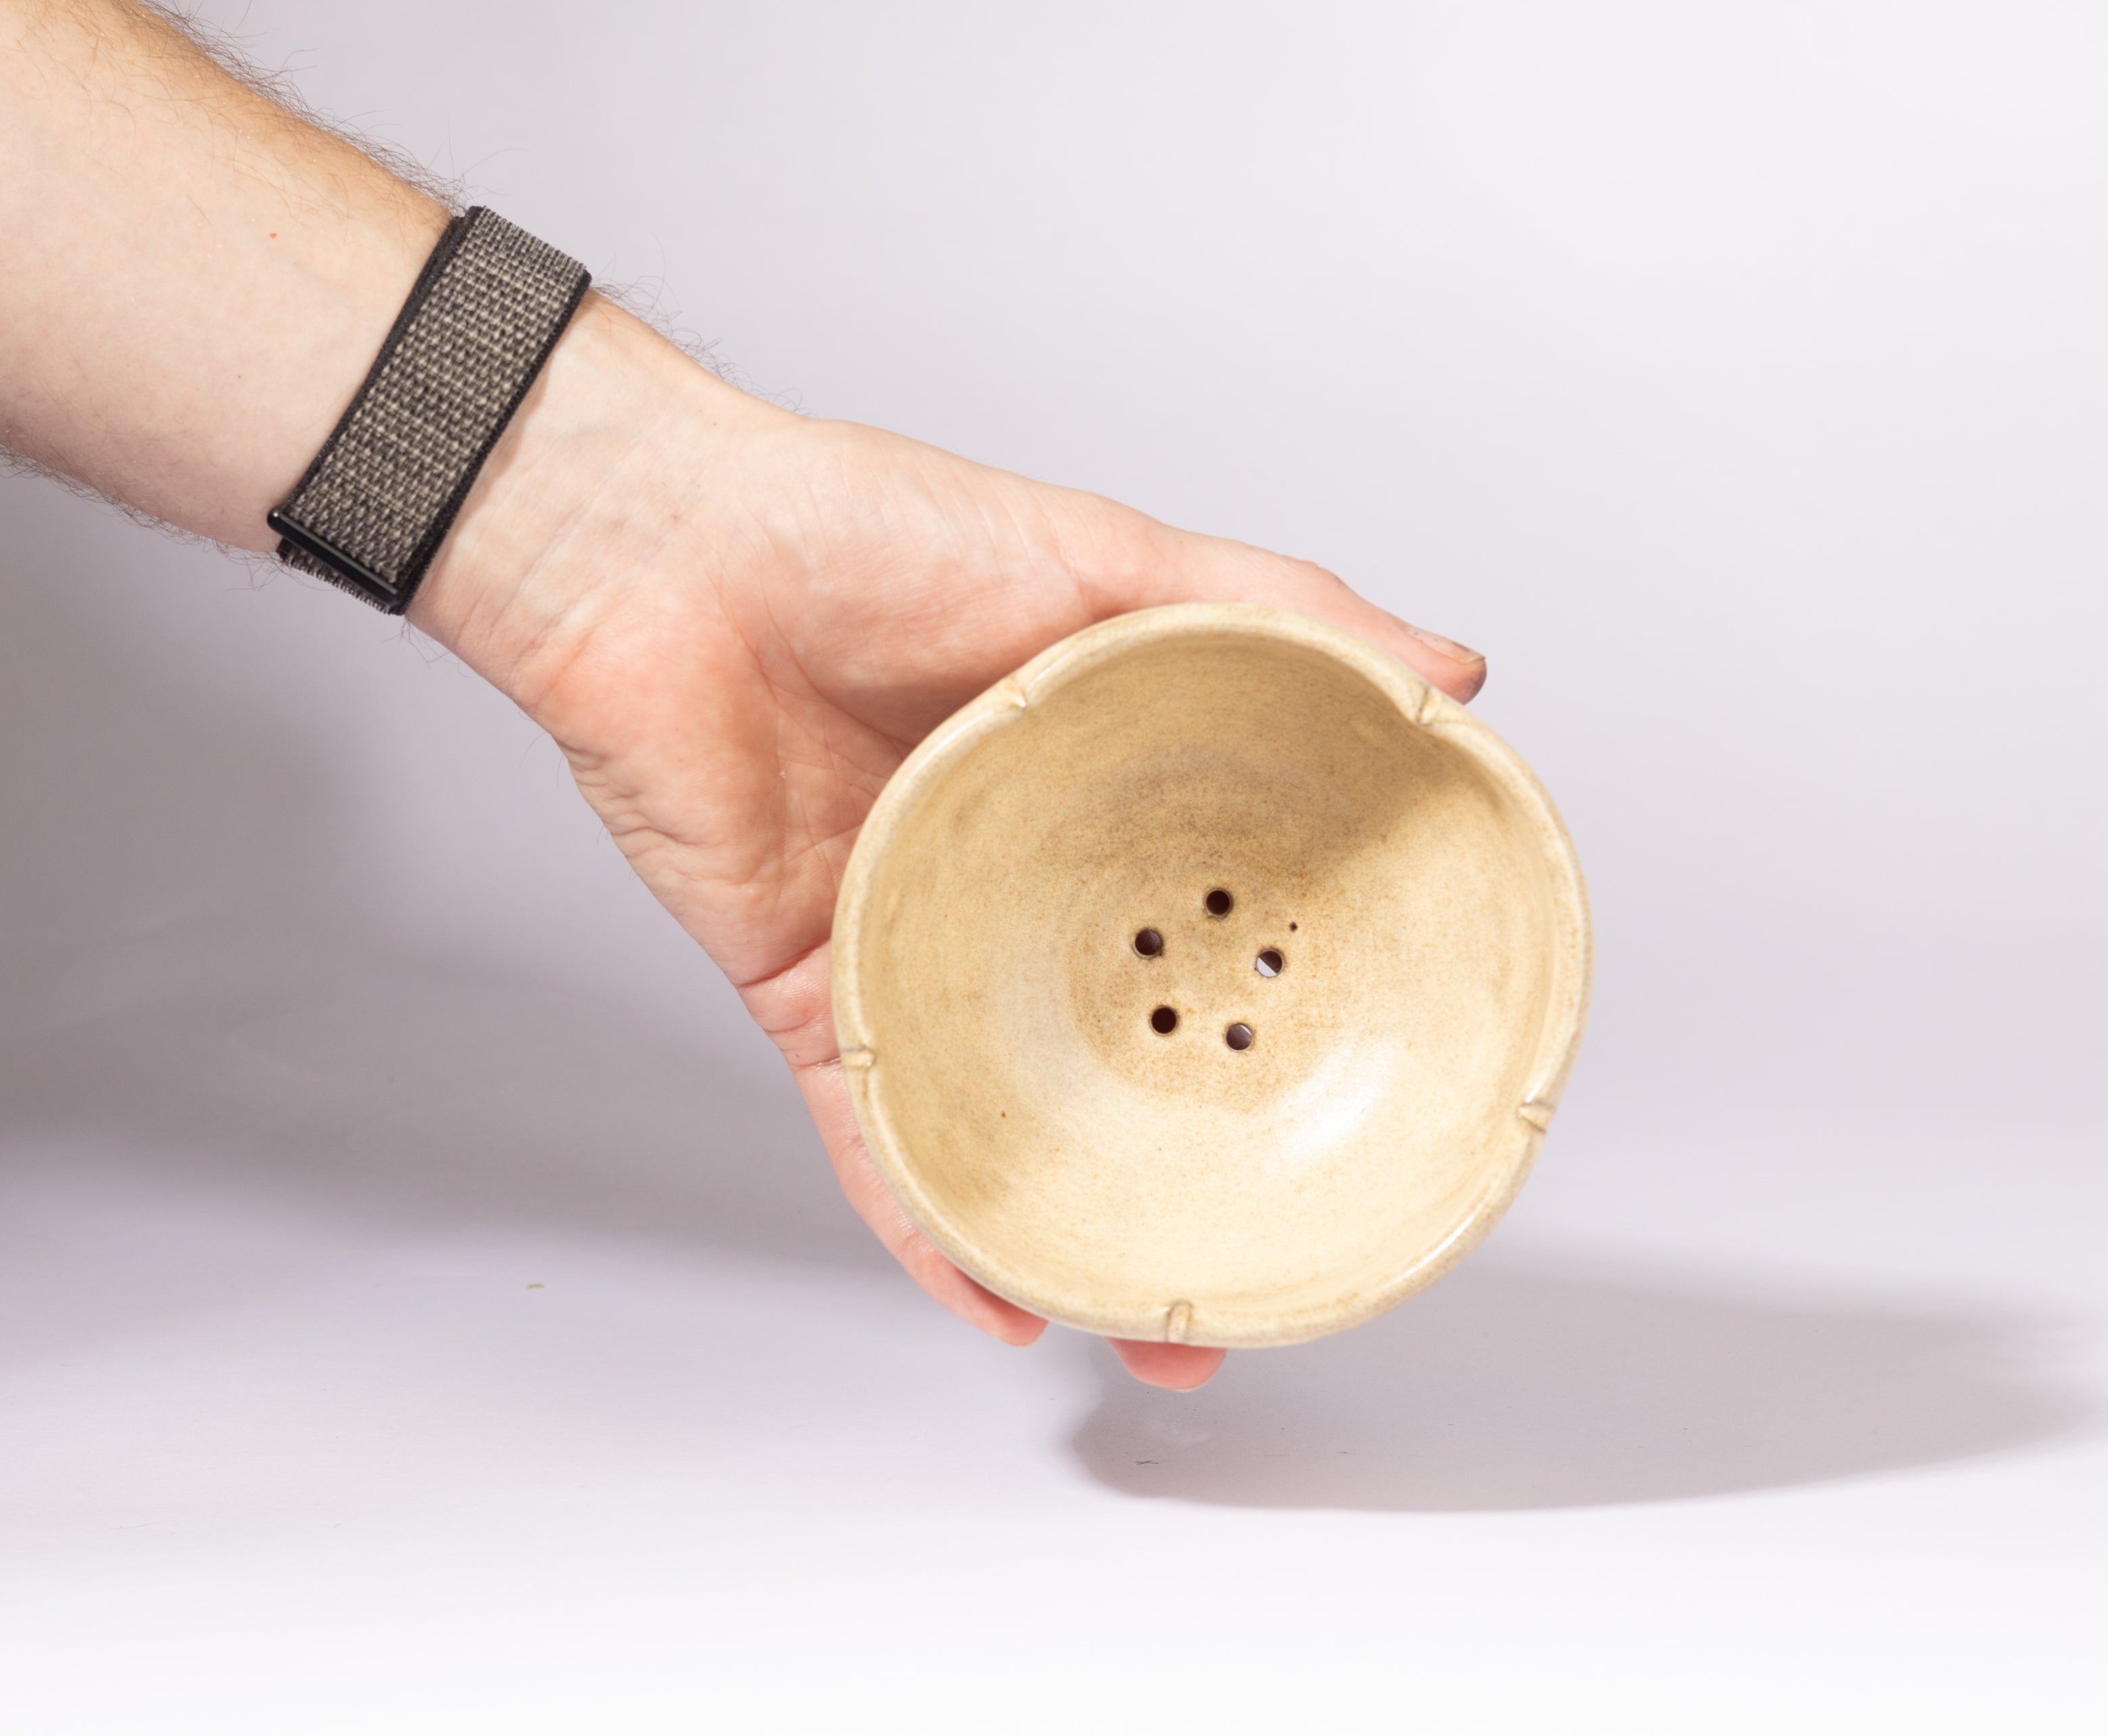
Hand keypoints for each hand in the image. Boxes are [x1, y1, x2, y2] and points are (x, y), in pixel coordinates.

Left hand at [416, 302, 1490, 1390]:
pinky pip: (876, 1142)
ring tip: (1159, 1328)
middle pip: (1123, 1049)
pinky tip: (999, 1298)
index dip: (1292, 1005)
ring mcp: (914, 953)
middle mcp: (1012, 891)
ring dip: (1075, 1232)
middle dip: (1193, 1159)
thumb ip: (1279, 615)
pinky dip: (930, 1228)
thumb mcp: (1107, 557)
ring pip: (1006, 1122)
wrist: (660, 554)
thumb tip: (1447, 676)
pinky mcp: (814, 998)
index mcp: (1089, 798)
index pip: (1216, 921)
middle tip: (1277, 1249)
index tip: (1371, 1081)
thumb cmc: (861, 530)